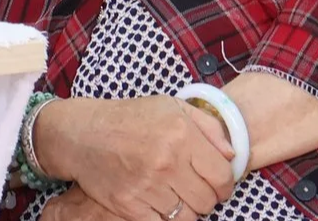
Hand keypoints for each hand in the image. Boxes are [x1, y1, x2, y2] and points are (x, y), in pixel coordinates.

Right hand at [33, 96, 235, 220]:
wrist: (85, 134)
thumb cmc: (131, 118)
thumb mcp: (173, 107)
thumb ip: (208, 127)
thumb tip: (232, 154)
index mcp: (182, 135)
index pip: (222, 176)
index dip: (226, 184)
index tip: (220, 184)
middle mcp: (167, 162)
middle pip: (207, 201)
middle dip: (208, 198)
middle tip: (198, 190)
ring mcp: (147, 187)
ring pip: (187, 217)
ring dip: (188, 210)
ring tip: (180, 197)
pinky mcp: (128, 206)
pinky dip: (166, 219)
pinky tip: (162, 205)